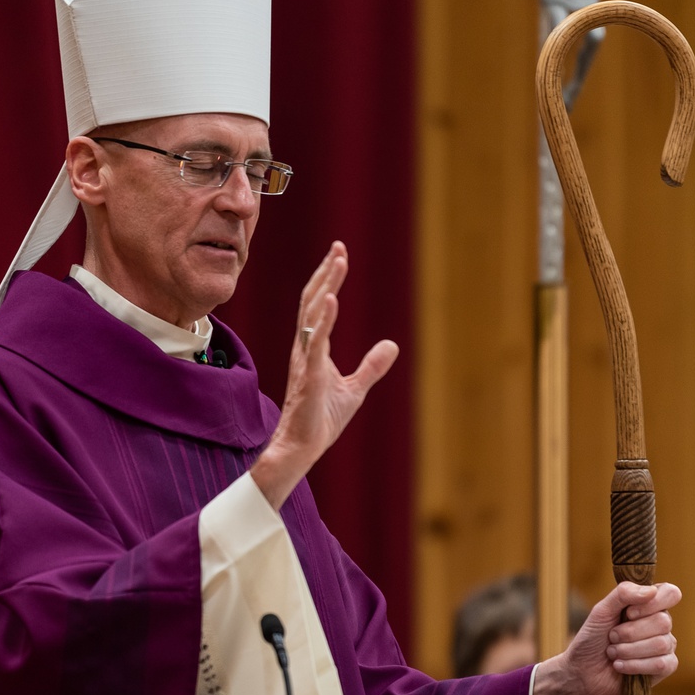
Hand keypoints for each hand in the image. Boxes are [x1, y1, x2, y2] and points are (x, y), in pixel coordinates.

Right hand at [250, 242, 398, 509]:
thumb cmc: (320, 419)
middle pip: (312, 300)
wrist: (302, 447)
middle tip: (339, 247)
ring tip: (338, 261)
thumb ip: (372, 366)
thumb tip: (392, 345)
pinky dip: (323, 318)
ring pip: (312, 313)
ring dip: (326, 286)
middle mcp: (304, 347)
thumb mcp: (355, 389)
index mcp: (313, 348)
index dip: (328, 278)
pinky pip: (314, 341)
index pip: (318, 304)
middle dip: (326, 272)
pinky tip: (331, 299)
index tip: (339, 254)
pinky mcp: (309, 374)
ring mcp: (305, 359)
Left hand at [532, 581, 680, 694]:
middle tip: (612, 637)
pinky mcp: (664, 668)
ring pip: (661, 643)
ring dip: (629, 650)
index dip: (653, 603)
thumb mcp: (601, 611)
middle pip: (663, 621)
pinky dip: (635, 665)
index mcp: (648, 605)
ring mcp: (665, 646)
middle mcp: (660, 624)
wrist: (582, 672)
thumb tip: (652, 590)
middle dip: (630, 632)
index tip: (629, 613)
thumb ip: (623, 594)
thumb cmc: (592, 639)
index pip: (670, 593)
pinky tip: (620, 666)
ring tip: (613, 652)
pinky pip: (662, 664)